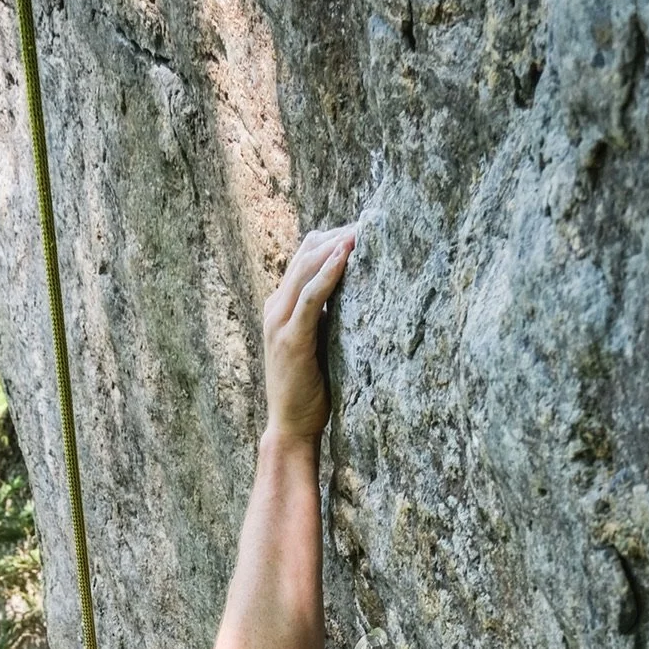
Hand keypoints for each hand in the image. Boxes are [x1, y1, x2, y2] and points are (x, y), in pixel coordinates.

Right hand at [262, 225, 356, 444]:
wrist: (291, 427)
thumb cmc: (310, 390)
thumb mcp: (320, 343)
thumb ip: (329, 316)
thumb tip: (358, 290)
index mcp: (281, 306)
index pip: (305, 256)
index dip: (334, 237)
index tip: (366, 227)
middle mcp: (275, 308)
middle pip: (306, 253)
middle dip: (339, 234)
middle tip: (373, 221)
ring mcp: (279, 322)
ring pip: (306, 268)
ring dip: (336, 245)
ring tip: (364, 229)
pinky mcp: (291, 339)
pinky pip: (310, 297)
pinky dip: (328, 273)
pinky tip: (346, 256)